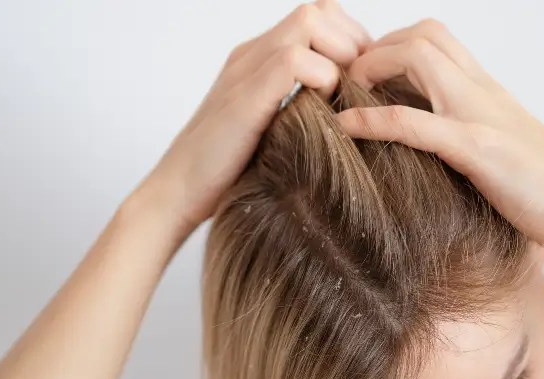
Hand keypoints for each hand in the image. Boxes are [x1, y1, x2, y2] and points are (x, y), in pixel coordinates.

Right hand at [138, 1, 370, 235]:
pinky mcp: (244, 97)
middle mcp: (253, 55)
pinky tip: (324, 113)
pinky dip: (322, 80)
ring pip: (309, 22)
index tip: (364, 83)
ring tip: (344, 99)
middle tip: (361, 90)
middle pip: (319, 10)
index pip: (320, 16)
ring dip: (341, 57)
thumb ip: (302, 109)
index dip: (352, 41)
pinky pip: (293, 61)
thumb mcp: (274, 130)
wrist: (179, 194)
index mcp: (260, 59)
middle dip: (353, 44)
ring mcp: (246, 71)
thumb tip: (351, 113)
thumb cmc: (228, 172)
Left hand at [335, 19, 543, 260]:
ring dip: (371, 69)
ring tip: (342, 94)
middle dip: (376, 48)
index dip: (391, 48)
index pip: (435, 41)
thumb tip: (436, 151)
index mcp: (488, 93)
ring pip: (419, 58)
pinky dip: (374, 119)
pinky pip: (416, 123)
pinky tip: (344, 127)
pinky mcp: (479, 151)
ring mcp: (480, 117)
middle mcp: (483, 93)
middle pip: (423, 34)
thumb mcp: (504, 152)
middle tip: (347, 82)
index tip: (363, 78)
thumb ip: (471, 138)